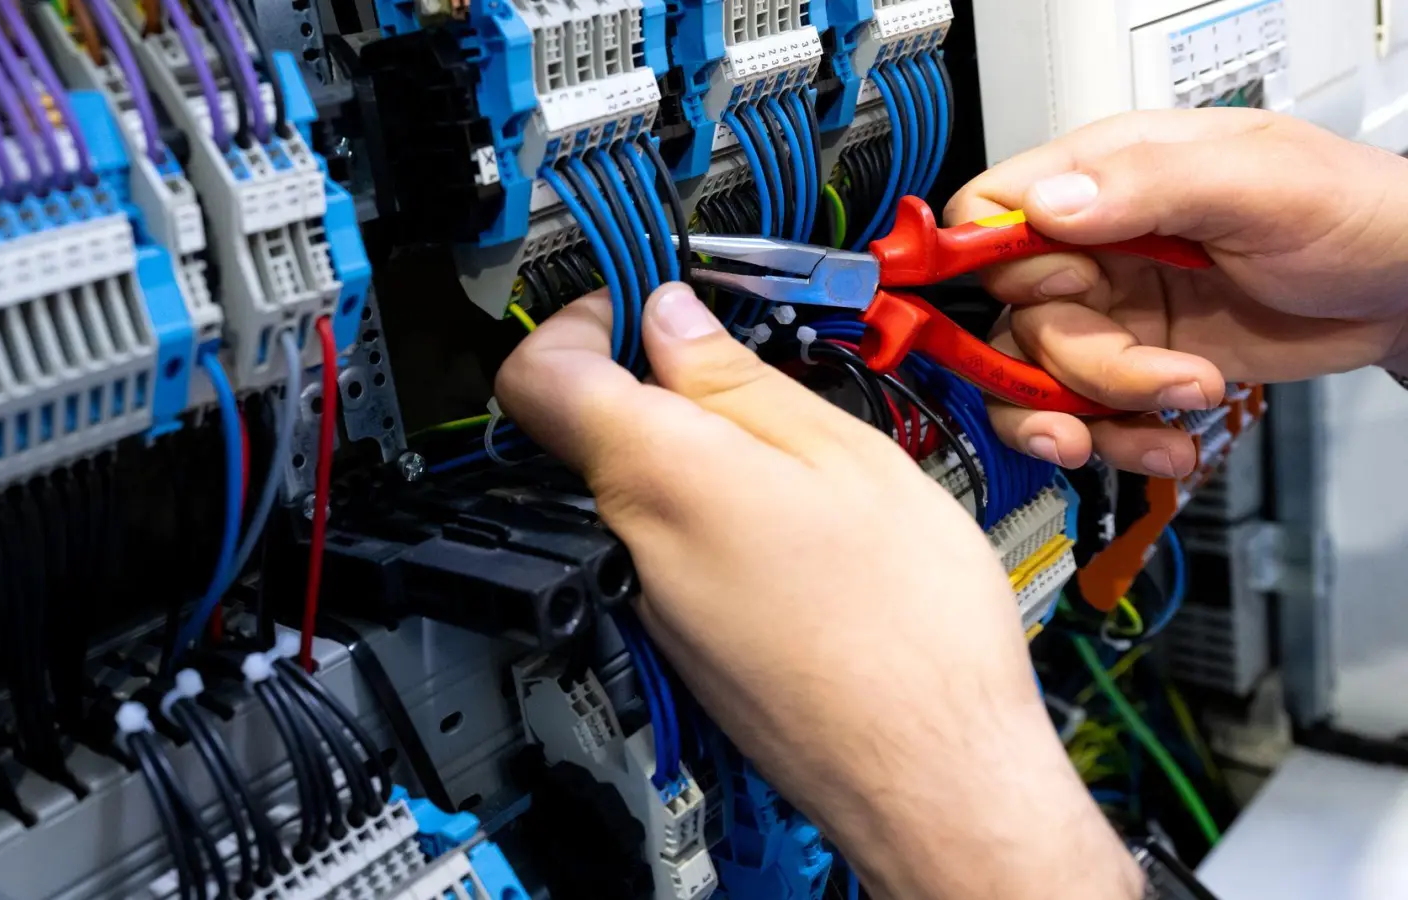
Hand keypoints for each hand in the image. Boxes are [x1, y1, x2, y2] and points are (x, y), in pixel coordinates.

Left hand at [496, 284, 1142, 899]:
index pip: (539, 374)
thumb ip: (738, 382)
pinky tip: (793, 518)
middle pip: (588, 428)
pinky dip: (710, 506)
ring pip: (635, 486)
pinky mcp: (679, 640)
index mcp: (657, 477)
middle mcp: (630, 543)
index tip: (640, 296)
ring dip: (692, 444)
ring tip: (792, 446)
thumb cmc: (909, 629)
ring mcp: (647, 602)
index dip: (580, 317)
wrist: (931, 779)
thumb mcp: (844, 456)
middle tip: (741, 358)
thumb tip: (670, 322)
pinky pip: (667, 544)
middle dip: (652, 376)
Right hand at [946, 108, 1407, 475]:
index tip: (1013, 305)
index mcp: (1107, 176)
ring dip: (1097, 415)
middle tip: (1150, 376)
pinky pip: (1086, 416)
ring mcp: (1113, 310)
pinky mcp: (1136, 366)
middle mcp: (1095, 246)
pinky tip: (1169, 442)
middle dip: (1075, 366)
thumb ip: (1150, 185)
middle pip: (1017, 317)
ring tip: (1171, 414)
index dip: (982, 260)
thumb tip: (1048, 204)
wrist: (1406, 291)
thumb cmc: (1352, 211)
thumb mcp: (1259, 182)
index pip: (991, 208)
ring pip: (1040, 379)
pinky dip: (1120, 442)